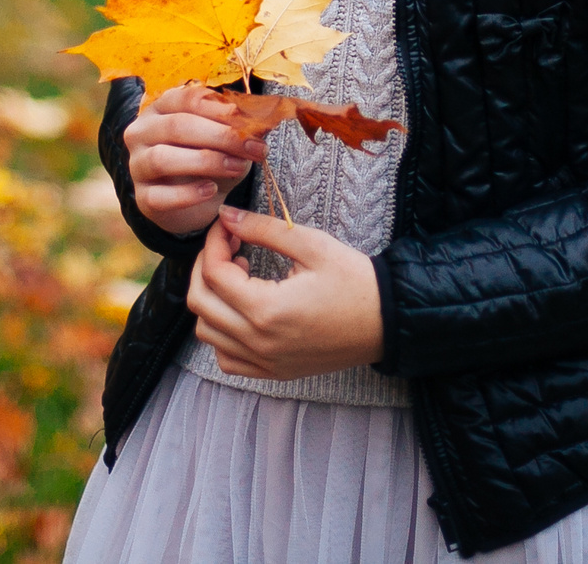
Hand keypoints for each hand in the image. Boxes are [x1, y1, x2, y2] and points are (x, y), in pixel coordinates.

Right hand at [124, 84, 265, 236]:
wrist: (194, 201)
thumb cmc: (210, 160)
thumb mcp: (227, 140)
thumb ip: (240, 128)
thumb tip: (264, 120)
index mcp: (163, 107)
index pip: (187, 99)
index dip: (221, 109)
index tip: (252, 123)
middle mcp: (143, 131)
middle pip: (178, 126)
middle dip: (221, 136)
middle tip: (254, 148)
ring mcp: (137, 165)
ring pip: (163, 158)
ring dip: (206, 161)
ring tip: (236, 167)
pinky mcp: (142, 197)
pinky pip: (160, 196)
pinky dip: (187, 193)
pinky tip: (210, 190)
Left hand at [185, 207, 383, 380]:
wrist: (386, 320)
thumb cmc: (353, 280)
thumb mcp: (311, 245)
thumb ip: (263, 229)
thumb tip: (226, 216)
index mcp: (266, 310)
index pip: (215, 273)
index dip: (214, 242)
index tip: (226, 224)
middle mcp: (259, 342)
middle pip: (201, 304)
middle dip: (205, 266)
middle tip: (227, 244)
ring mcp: (264, 362)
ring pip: (207, 333)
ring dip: (211, 300)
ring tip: (239, 276)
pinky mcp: (273, 371)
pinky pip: (226, 358)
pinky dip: (222, 334)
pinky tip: (242, 310)